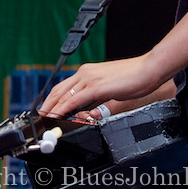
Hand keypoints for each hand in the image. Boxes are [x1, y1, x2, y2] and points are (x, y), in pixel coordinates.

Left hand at [38, 55, 164, 118]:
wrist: (148, 70)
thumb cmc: (133, 78)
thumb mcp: (109, 88)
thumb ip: (97, 97)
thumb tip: (88, 109)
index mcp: (87, 72)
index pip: (64, 85)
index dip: (52, 98)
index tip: (46, 108)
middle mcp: (85, 73)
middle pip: (59, 89)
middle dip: (48, 104)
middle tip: (40, 116)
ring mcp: (90, 79)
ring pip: (64, 95)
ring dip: (53, 108)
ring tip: (45, 119)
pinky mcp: (97, 87)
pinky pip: (75, 99)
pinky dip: (64, 108)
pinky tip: (59, 115)